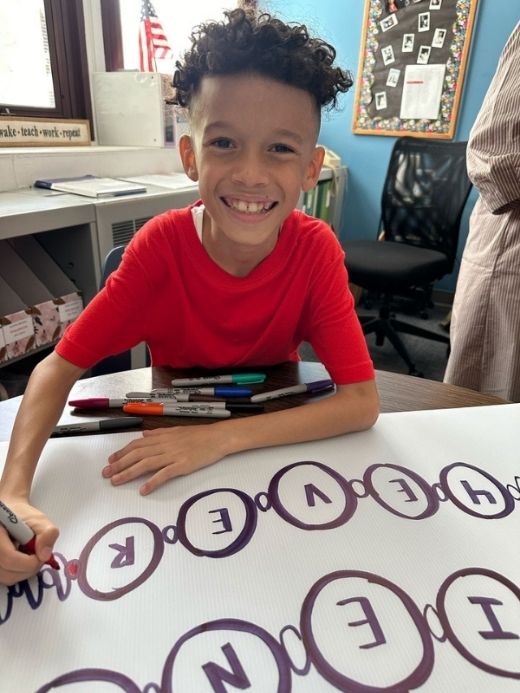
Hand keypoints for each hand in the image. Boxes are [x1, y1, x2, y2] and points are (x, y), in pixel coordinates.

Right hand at [0, 499, 58, 585]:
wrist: (9, 517)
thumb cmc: (23, 518)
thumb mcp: (39, 520)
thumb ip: (47, 533)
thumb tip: (45, 555)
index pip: (8, 558)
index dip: (29, 562)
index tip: (41, 556)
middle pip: (6, 572)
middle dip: (28, 569)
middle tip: (38, 557)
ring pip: (6, 578)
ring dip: (24, 572)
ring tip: (29, 557)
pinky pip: (5, 578)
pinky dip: (17, 573)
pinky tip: (21, 561)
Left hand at [102, 425, 229, 494]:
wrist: (218, 437)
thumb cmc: (200, 435)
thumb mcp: (176, 430)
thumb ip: (159, 434)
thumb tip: (144, 435)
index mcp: (162, 437)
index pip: (136, 445)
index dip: (122, 452)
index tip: (110, 460)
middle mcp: (164, 445)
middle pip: (137, 455)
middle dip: (119, 464)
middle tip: (105, 473)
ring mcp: (173, 455)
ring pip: (146, 464)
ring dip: (128, 473)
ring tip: (116, 481)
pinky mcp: (183, 465)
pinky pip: (164, 474)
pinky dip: (152, 482)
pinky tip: (143, 490)